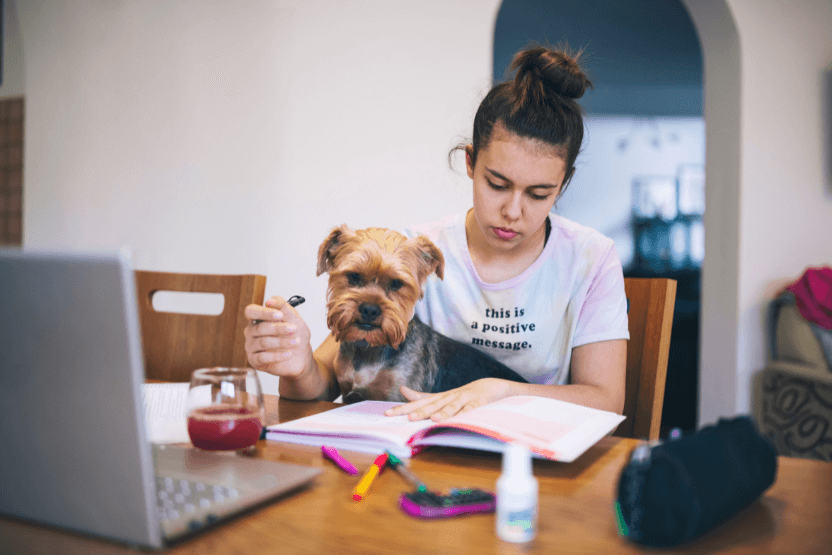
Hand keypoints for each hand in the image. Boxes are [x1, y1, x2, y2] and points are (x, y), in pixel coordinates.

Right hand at [244, 295, 311, 378]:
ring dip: (282, 342)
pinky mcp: (254, 361)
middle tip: (294, 329)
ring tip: (296, 342)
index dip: (264, 313)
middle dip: (279, 328)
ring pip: (263, 342)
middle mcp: (251, 331)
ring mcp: (251, 346)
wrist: (301, 356)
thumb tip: (270, 301)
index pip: (251, 311)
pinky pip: (263, 357)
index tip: (280, 315)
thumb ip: (283, 306)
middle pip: (260, 328)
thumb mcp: (293, 318)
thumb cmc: (295, 334)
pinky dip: (277, 355)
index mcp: (258, 319)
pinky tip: (288, 354)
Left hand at [384, 378, 515, 420]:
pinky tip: (452, 418)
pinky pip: (467, 411)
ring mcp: (462, 400)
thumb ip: (422, 396)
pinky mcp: (476, 404)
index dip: (403, 408)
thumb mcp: (441, 396)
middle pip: (431, 405)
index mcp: (439, 398)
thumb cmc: (463, 394)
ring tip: (426, 418)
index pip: (417, 403)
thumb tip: (402, 389)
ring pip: (448, 407)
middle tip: (404, 417)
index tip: (387, 414)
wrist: (490, 387)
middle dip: (417, 411)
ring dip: (438, 412)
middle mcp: (448, 397)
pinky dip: (460, 414)